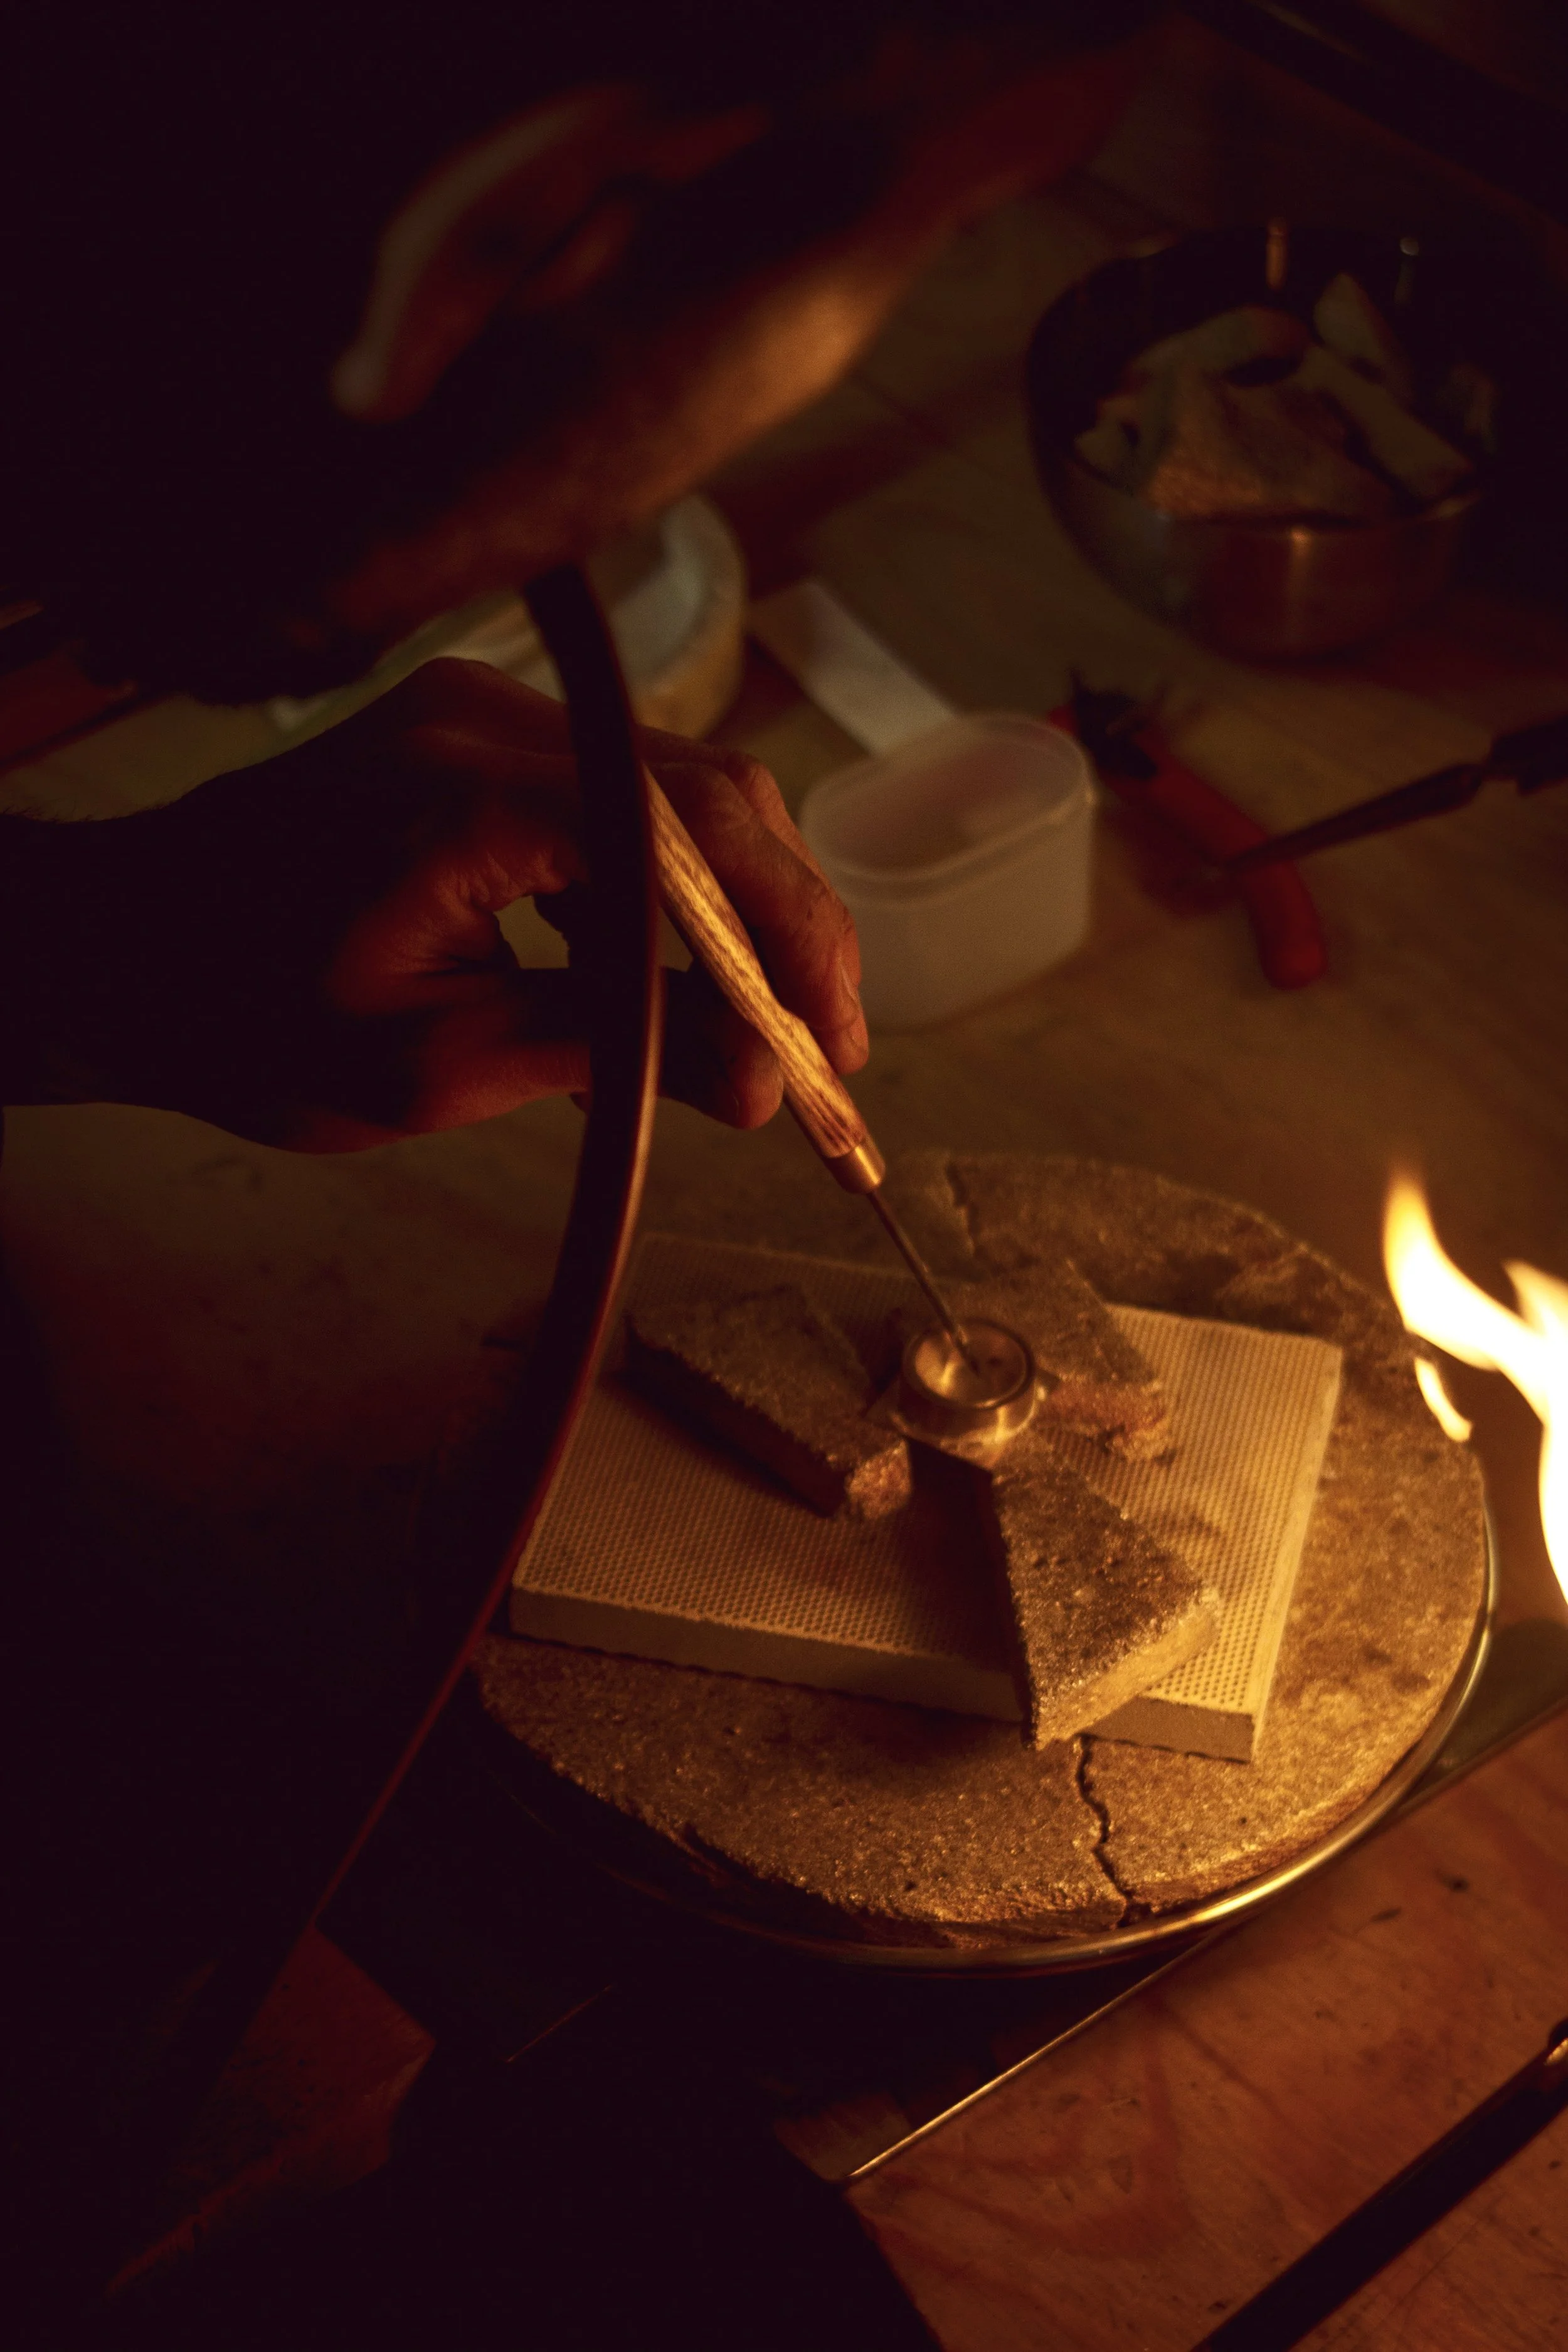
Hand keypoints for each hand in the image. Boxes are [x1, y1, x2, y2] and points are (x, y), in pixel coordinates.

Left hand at [17, 659, 865, 1149]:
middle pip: (709, 793)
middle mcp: (488, 718)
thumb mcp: (434, 1065)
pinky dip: (664, 886)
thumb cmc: (241, 1020)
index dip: (789, 934)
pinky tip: (661, 979)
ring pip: (678, 789)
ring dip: (735, 907)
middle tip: (820, 1045)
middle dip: (785, 923)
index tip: (827, 1043)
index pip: (692, 834)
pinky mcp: (475, 737)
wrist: (116, 951)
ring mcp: (482, 713)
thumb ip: (611, 1051)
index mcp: (467, 793)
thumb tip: (765, 1080)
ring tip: (757, 1028)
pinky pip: (616, 796)